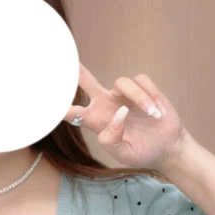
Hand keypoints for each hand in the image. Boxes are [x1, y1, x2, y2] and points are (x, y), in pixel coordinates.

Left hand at [63, 64, 190, 172]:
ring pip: (123, 82)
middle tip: (68, 60)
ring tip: (152, 115)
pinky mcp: (142, 89)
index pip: (73, 112)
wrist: (167, 147)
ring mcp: (124, 95)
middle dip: (77, 71)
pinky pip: (141, 81)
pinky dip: (150, 94)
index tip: (46, 102)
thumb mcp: (124, 154)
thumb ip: (114, 139)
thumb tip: (118, 115)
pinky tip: (157, 112)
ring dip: (139, 98)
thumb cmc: (142, 152)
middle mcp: (106, 104)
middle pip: (87, 82)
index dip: (60, 107)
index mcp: (96, 120)